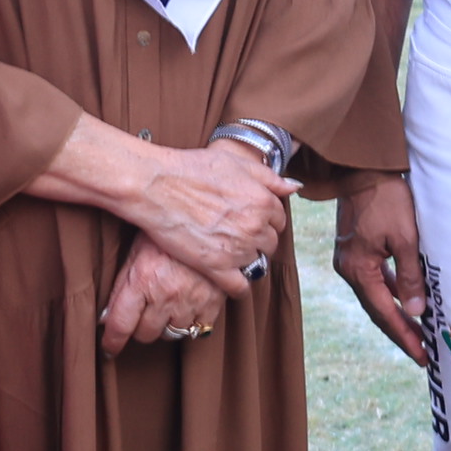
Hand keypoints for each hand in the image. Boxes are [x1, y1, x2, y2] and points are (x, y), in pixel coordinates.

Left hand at [102, 234, 234, 352]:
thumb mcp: (137, 251)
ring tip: (168, 306)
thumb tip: (106, 318)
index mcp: (142, 281)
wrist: (208, 216)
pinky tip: (189, 307)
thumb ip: (122, 286)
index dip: (112, 342)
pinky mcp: (214, 303)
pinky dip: (193, 322)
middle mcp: (166, 295)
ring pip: (173, 334)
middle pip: (146, 334)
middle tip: (142, 315)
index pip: (121, 325)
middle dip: (141, 328)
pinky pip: (200, 329)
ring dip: (167, 324)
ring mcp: (192, 301)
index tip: (109, 350)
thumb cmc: (166, 231)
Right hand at [115, 135, 289, 284]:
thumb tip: (293, 187)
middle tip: (236, 235)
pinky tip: (229, 280)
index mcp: (263, 202)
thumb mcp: (236, 163)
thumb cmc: (192, 169)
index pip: (278, 220)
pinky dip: (237, 287)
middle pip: (269, 243)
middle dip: (256, 240)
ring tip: (227, 251)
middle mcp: (255, 227)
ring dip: (245, 260)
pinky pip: (239, 287)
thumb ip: (269, 177)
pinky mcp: (216, 267)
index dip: (264, 220)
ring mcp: (237, 249)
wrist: (157, 185)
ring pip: (255, 264)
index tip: (249, 220)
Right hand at [331, 171, 440, 370]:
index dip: (404, 335)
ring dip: (397, 315)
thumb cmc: (387, 198)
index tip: (422, 355)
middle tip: (422, 353)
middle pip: (378, 310)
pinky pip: (376, 281)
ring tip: (418, 333)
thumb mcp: (406, 238)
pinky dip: (392, 294)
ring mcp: (350, 260)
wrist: (364, 169)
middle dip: (401, 332)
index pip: (384, 312)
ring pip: (377, 297)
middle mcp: (349, 269)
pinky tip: (406, 302)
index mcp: (358, 269)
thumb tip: (416, 311)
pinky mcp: (356, 250)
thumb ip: (411, 276)